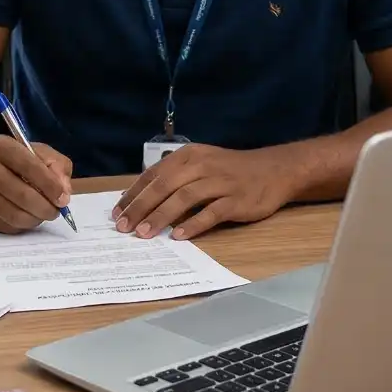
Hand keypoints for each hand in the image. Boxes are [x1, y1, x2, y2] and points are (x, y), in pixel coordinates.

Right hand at [0, 135, 72, 233]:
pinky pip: (6, 226)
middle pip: (24, 196)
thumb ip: (56, 165)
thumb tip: (64, 191)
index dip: (51, 185)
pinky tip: (24, 215)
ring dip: (36, 218)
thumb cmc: (10, 161)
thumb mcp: (35, 152)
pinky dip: (22, 224)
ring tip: (42, 213)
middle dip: (47, 207)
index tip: (64, 198)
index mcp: (0, 146)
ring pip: (16, 215)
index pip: (30, 167)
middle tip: (56, 211)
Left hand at [112, 144, 295, 239]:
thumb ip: (175, 177)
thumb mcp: (201, 163)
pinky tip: (179, 236)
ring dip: (161, 216)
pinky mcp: (237, 199)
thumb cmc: (232, 170)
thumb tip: (141, 198)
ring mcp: (220, 182)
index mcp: (189, 155)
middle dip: (141, 207)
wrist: (275, 169)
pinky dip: (194, 225)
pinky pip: (211, 213)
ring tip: (144, 233)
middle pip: (164, 186)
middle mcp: (202, 165)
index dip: (134, 194)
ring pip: (184, 198)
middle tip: (123, 227)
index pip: (153, 174)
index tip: (117, 212)